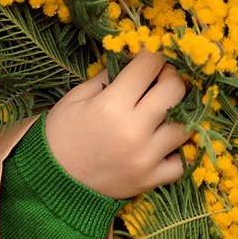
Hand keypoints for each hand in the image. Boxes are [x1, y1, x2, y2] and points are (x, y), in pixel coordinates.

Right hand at [44, 52, 192, 199]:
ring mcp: (145, 158)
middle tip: (162, 80)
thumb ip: (108, 76)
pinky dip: (176, 152)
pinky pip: (180, 164)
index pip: (149, 65)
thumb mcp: (77, 97)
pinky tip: (164, 144)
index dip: (151, 56)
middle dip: (171, 77)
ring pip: (185, 126)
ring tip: (164, 112)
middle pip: (175, 90)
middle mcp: (133, 130)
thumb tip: (134, 60)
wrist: (52, 181)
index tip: (148, 60)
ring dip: (178, 114)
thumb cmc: (61, 134)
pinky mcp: (149, 180)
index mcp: (111, 105)